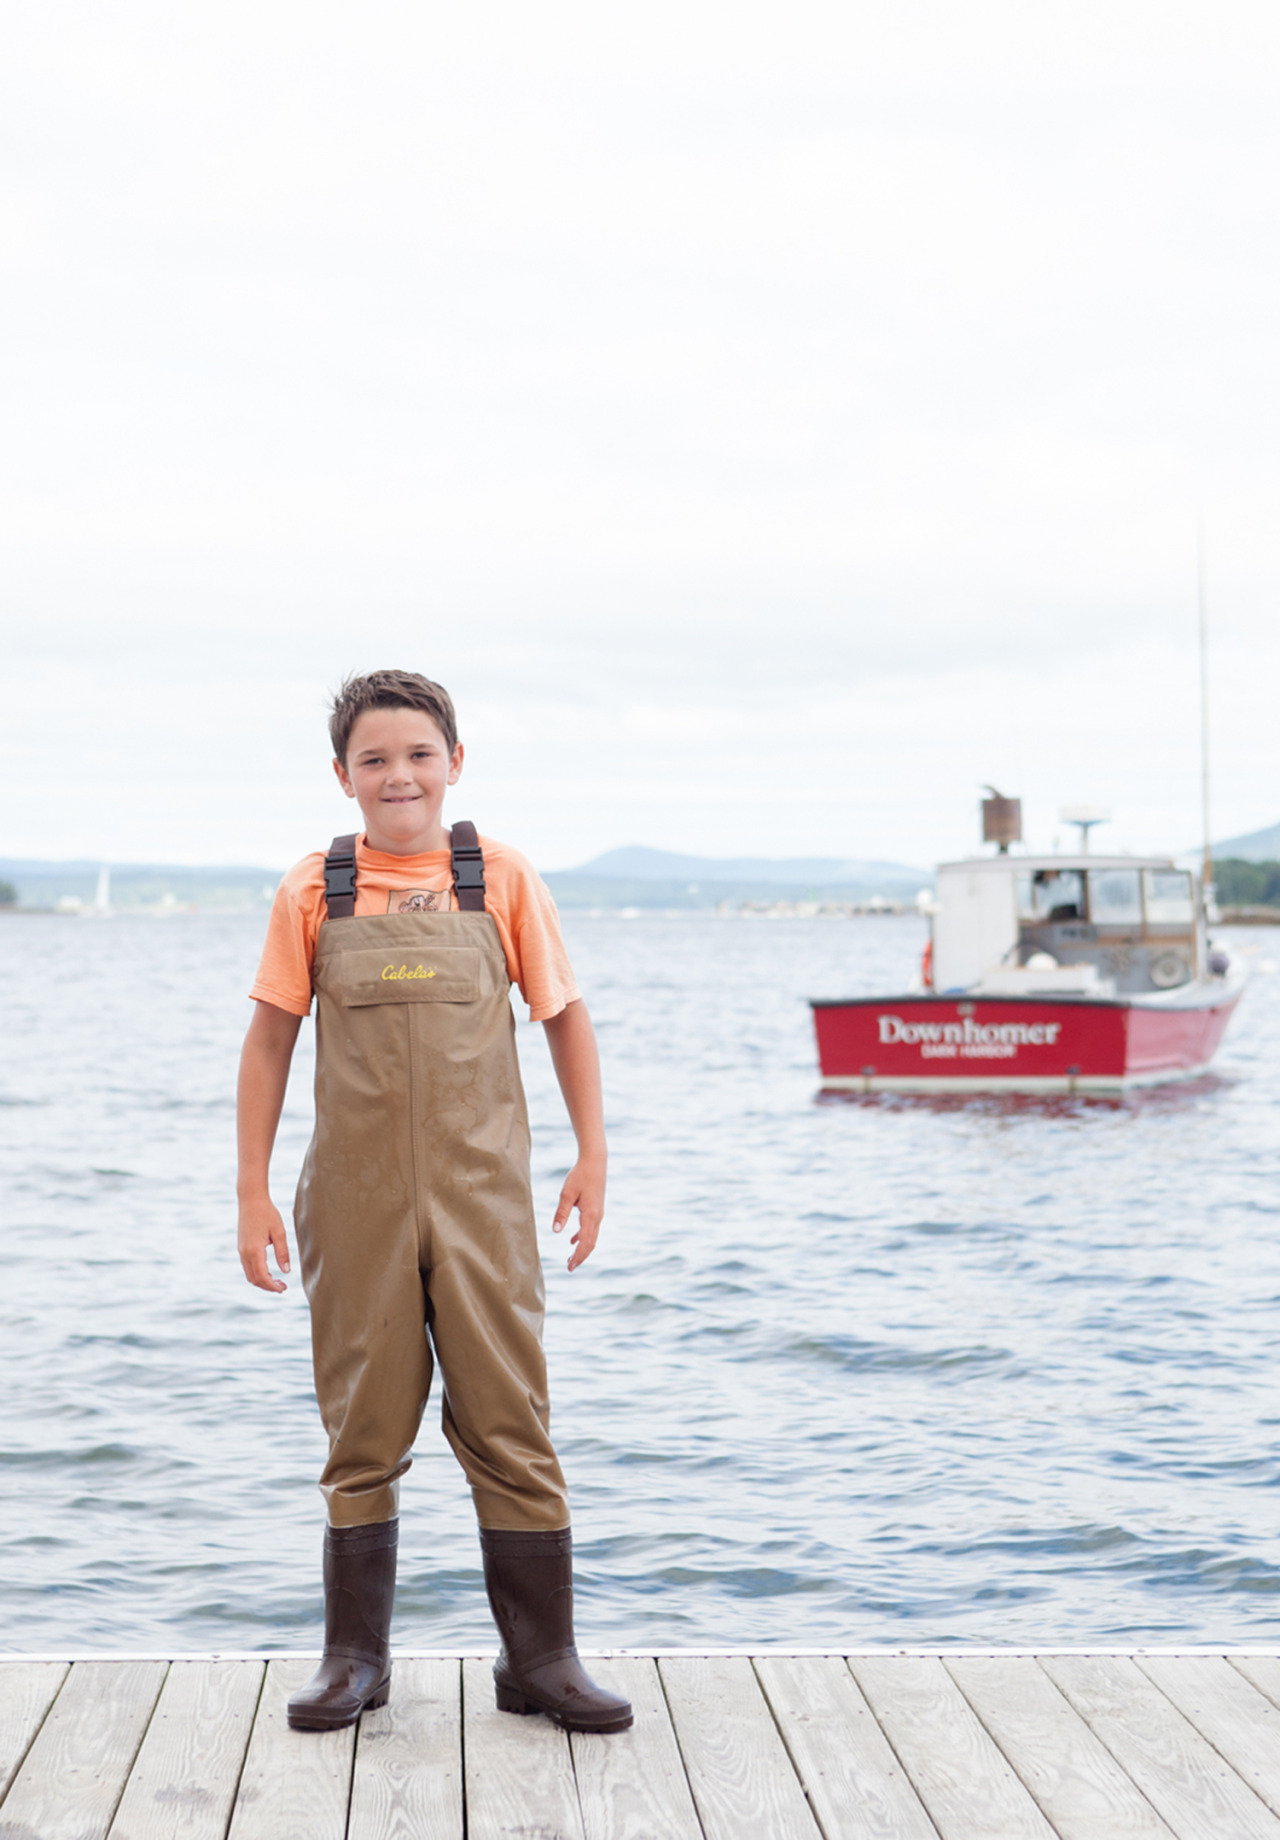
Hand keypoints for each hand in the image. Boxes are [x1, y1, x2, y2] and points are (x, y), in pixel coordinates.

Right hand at [238, 1194, 291, 1292]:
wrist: (251, 1200)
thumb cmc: (267, 1213)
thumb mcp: (279, 1232)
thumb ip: (282, 1252)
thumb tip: (286, 1271)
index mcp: (254, 1250)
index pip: (262, 1276)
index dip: (272, 1286)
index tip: (283, 1288)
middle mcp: (244, 1253)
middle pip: (254, 1279)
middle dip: (268, 1286)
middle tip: (283, 1287)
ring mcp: (241, 1251)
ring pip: (249, 1274)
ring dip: (262, 1281)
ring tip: (277, 1281)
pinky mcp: (241, 1248)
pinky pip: (247, 1267)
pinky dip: (257, 1274)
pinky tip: (269, 1272)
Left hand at [552, 1157, 605, 1271]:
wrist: (595, 1162)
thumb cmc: (580, 1175)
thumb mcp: (567, 1193)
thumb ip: (562, 1212)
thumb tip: (556, 1231)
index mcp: (590, 1215)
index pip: (585, 1242)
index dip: (578, 1256)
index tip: (570, 1267)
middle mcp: (597, 1217)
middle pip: (590, 1243)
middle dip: (580, 1256)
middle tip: (569, 1268)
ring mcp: (598, 1213)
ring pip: (592, 1237)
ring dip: (582, 1248)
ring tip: (570, 1258)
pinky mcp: (596, 1209)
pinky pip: (591, 1228)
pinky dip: (582, 1237)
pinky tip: (572, 1240)